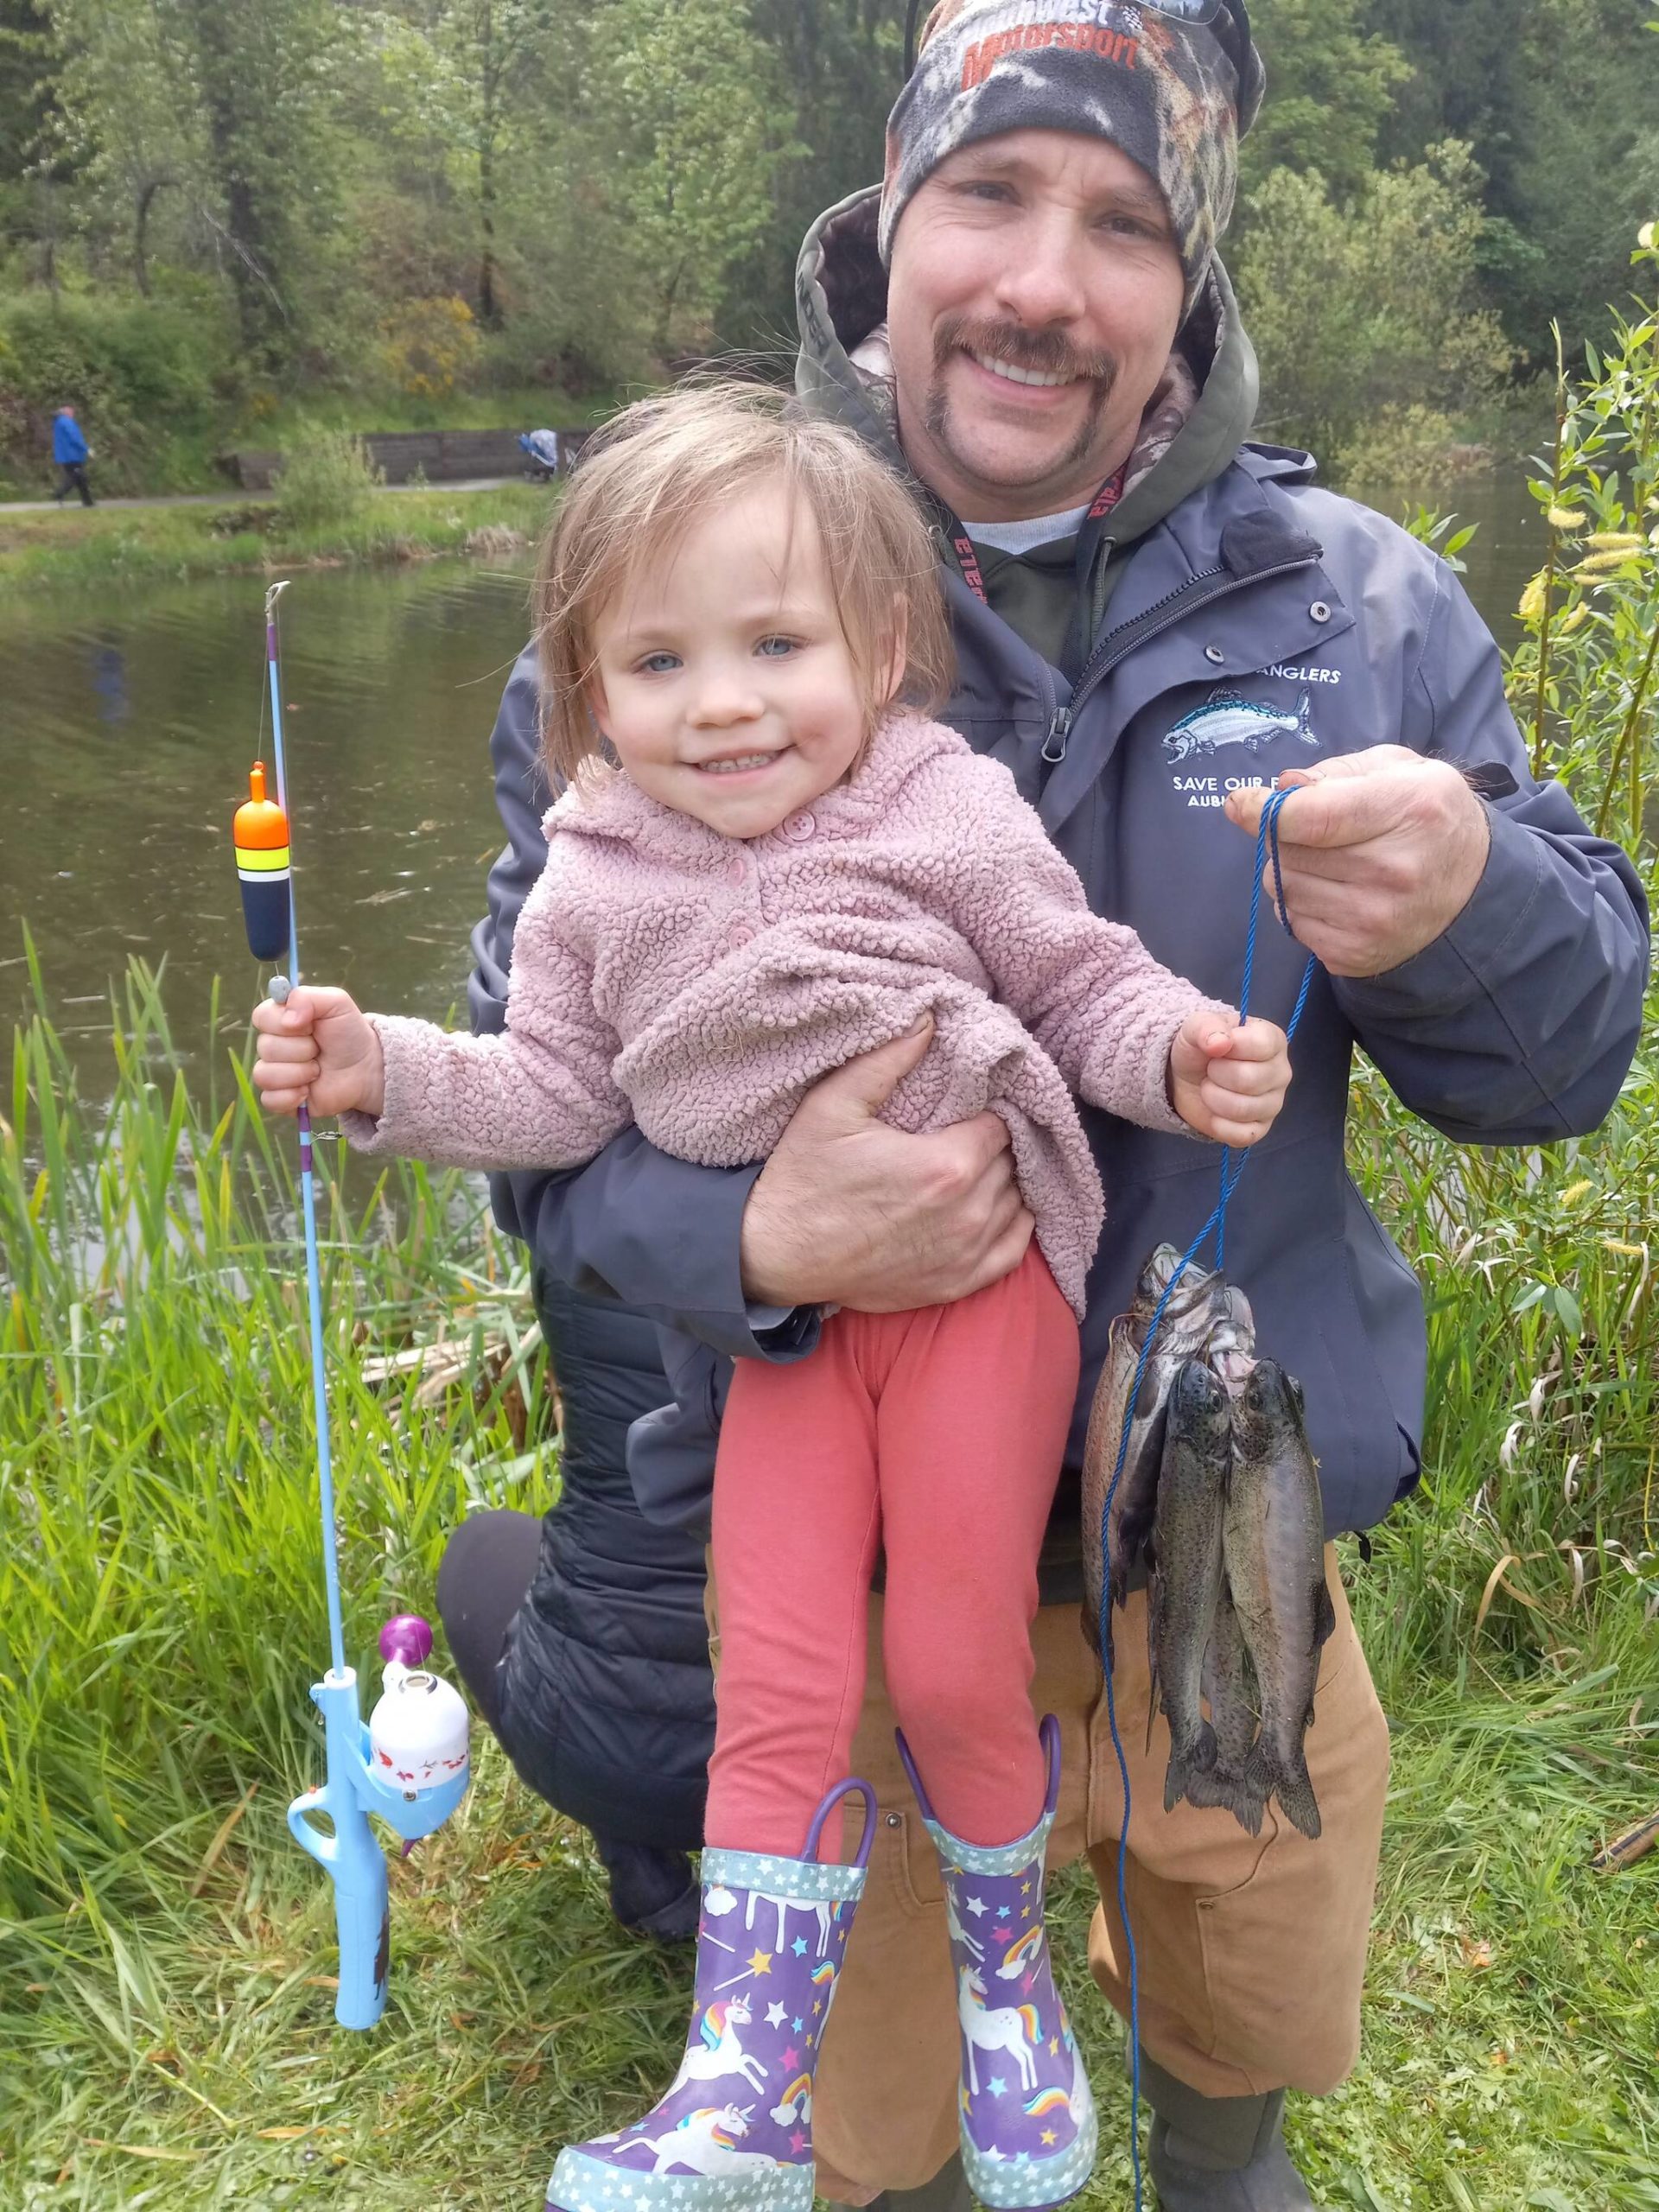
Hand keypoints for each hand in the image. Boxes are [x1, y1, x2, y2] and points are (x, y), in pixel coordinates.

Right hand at [250, 986, 384, 1117]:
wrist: (365, 1069)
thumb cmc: (349, 1033)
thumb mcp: (337, 1003)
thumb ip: (308, 997)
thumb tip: (288, 1019)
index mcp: (280, 1019)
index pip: (261, 1017)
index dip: (285, 1023)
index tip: (310, 1025)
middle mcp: (272, 1045)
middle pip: (265, 1047)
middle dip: (302, 1050)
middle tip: (320, 1050)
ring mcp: (274, 1072)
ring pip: (264, 1075)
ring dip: (299, 1073)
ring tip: (318, 1071)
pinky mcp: (280, 1098)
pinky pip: (268, 1100)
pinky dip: (291, 1097)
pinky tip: (309, 1091)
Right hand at [739, 1018, 1033, 1311]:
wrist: (776, 1255)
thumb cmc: (803, 1178)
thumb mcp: (833, 1105)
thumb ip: (886, 1060)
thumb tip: (929, 1018)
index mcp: (946, 1164)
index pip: (1000, 1124)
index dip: (985, 1110)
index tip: (965, 1107)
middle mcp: (968, 1212)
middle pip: (1011, 1162)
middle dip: (991, 1145)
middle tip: (963, 1134)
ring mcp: (966, 1253)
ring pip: (1017, 1202)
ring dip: (1002, 1182)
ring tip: (972, 1168)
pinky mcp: (957, 1284)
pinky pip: (1014, 1248)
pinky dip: (1012, 1224)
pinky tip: (993, 1207)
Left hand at [1168, 1008, 1291, 1145]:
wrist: (1188, 1075)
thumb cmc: (1201, 1046)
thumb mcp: (1196, 1026)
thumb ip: (1207, 1027)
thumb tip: (1220, 1043)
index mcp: (1273, 1040)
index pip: (1261, 1045)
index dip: (1230, 1047)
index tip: (1217, 1046)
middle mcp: (1281, 1072)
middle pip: (1248, 1080)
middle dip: (1216, 1075)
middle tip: (1210, 1070)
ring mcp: (1274, 1103)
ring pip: (1242, 1110)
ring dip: (1213, 1098)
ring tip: (1210, 1088)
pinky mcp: (1260, 1129)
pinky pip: (1242, 1135)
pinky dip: (1219, 1125)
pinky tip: (1214, 1112)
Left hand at [1224, 746, 1490, 977]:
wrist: (1473, 893)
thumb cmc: (1429, 819)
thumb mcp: (1400, 771)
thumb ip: (1335, 773)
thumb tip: (1278, 790)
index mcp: (1409, 809)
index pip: (1311, 817)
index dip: (1264, 811)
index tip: (1240, 804)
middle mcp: (1394, 870)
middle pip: (1287, 854)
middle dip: (1286, 840)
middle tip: (1319, 835)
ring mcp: (1374, 920)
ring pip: (1284, 890)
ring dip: (1293, 874)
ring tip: (1334, 866)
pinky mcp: (1356, 955)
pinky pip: (1293, 924)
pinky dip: (1303, 907)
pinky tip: (1339, 897)